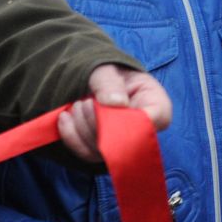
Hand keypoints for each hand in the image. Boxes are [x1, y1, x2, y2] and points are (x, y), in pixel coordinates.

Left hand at [57, 65, 173, 163]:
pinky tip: (65, 118)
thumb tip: (116, 103)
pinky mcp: (105, 150)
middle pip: (122, 143)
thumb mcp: (108, 68)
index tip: (100, 105)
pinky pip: (87, 154)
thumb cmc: (109, 72)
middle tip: (84, 102)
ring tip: (77, 105)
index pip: (148, 124)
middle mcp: (144, 130)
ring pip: (102, 151)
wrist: (98, 79)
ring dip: (81, 129)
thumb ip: (109, 83)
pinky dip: (71, 137)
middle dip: (95, 123)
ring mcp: (124, 143)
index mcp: (156, 105)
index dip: (122, 121)